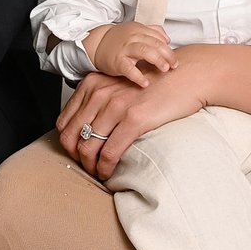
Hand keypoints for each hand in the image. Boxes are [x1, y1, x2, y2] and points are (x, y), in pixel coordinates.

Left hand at [55, 64, 206, 181]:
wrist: (186, 76)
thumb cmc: (155, 84)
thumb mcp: (119, 85)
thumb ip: (101, 100)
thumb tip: (87, 128)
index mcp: (92, 85)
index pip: (64, 121)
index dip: (67, 143)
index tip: (77, 153)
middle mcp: (99, 93)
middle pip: (72, 137)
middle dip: (76, 158)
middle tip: (87, 167)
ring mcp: (116, 106)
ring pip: (88, 148)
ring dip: (91, 167)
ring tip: (98, 173)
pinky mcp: (134, 119)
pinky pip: (109, 152)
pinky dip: (105, 168)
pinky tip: (109, 173)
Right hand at [83, 21, 175, 86]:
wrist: (96, 44)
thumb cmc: (118, 40)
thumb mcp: (135, 30)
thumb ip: (152, 31)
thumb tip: (167, 39)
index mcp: (139, 30)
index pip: (158, 37)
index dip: (168, 48)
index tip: (174, 59)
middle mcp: (132, 37)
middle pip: (154, 44)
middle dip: (167, 55)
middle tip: (174, 65)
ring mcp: (124, 49)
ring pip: (144, 51)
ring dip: (157, 60)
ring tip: (165, 70)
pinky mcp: (117, 62)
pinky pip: (129, 69)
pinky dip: (138, 76)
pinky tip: (145, 83)